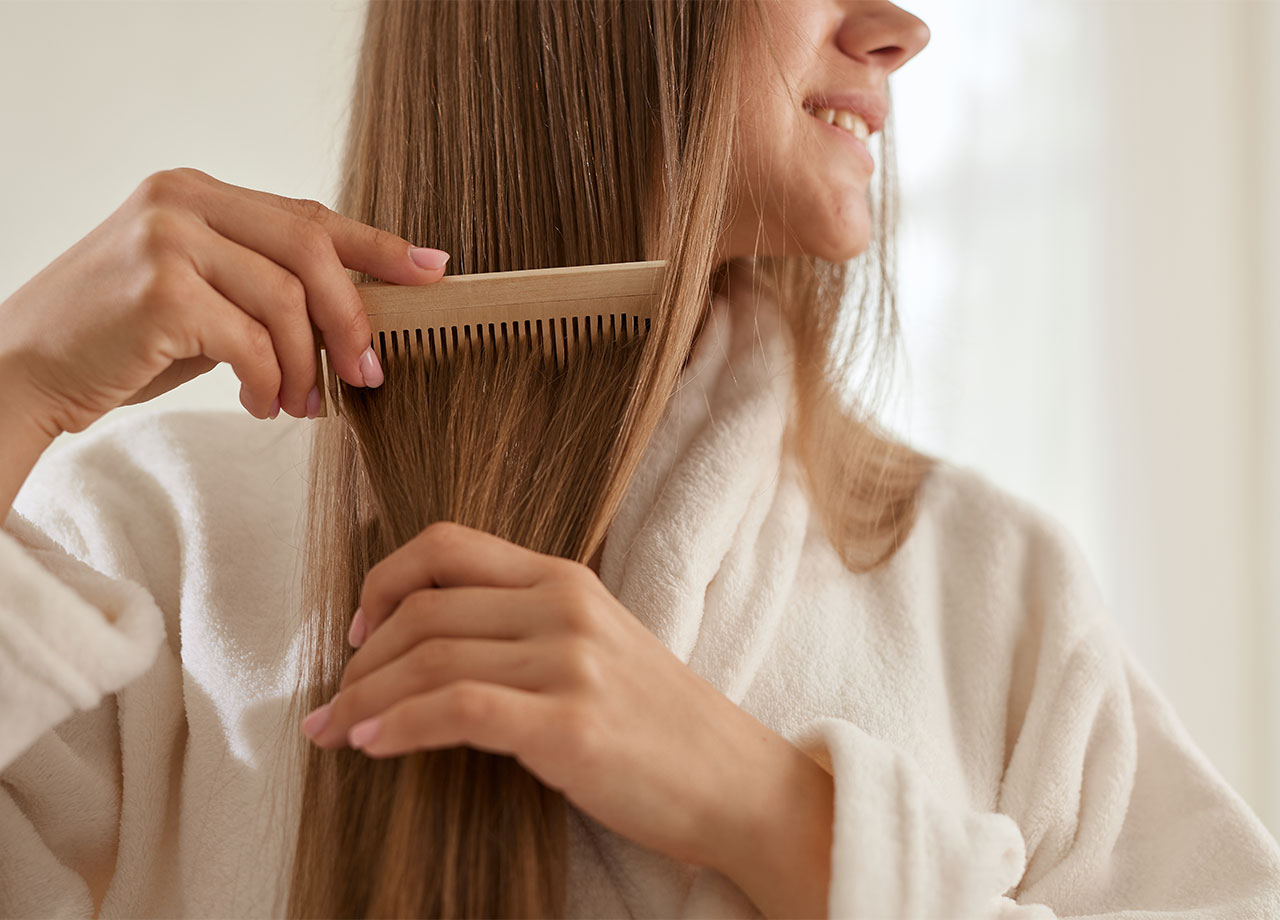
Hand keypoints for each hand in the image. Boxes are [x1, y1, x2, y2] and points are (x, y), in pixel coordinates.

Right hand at [0, 167, 449, 436]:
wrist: (26, 369)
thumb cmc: (124, 339)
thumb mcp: (206, 298)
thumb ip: (268, 288)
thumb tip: (361, 315)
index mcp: (201, 193)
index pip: (310, 215)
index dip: (378, 246)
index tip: (432, 270)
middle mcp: (184, 200)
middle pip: (310, 249)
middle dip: (352, 318)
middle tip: (369, 374)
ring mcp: (167, 238)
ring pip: (286, 300)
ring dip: (305, 366)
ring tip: (297, 404)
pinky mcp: (158, 289)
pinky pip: (249, 341)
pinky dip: (267, 381)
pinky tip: (260, 405)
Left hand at [301, 520, 793, 871]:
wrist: (736, 782)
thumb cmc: (658, 724)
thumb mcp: (597, 646)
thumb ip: (527, 626)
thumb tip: (430, 644)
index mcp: (566, 579)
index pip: (447, 544)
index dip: (384, 580)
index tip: (359, 631)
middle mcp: (565, 606)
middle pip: (425, 607)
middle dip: (360, 659)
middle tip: (330, 701)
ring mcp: (571, 662)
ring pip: (431, 658)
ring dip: (364, 698)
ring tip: (333, 730)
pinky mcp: (570, 725)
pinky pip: (458, 711)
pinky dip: (399, 727)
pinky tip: (371, 747)